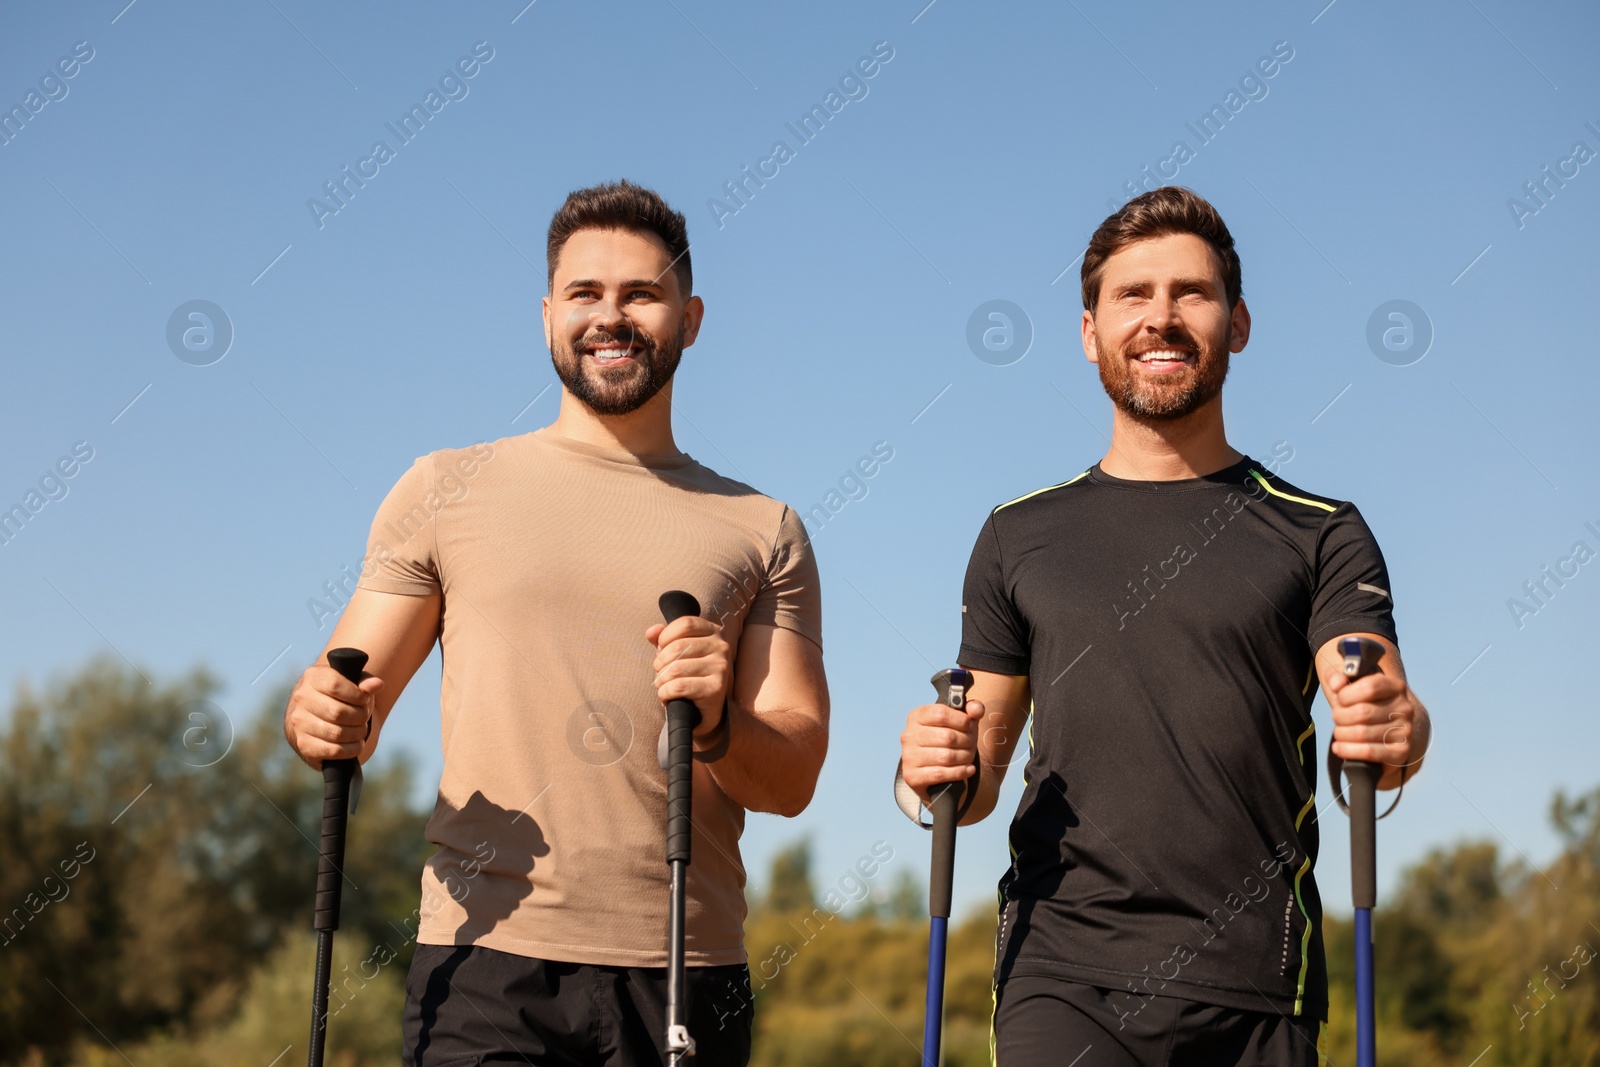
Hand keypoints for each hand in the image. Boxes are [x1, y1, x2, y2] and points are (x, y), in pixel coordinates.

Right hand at [284, 663, 381, 767]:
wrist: (324, 718)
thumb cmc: (344, 697)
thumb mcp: (356, 685)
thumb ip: (367, 682)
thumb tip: (377, 684)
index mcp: (314, 677)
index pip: (335, 685)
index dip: (357, 695)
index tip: (364, 700)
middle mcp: (302, 699)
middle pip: (337, 712)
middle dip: (359, 717)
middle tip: (364, 717)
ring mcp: (300, 723)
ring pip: (336, 733)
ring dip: (357, 734)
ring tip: (361, 730)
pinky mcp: (304, 745)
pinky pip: (333, 751)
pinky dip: (351, 749)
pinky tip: (356, 744)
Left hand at [646, 616, 731, 738]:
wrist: (706, 711)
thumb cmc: (691, 677)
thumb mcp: (678, 654)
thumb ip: (664, 639)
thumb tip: (651, 632)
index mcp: (714, 632)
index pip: (685, 623)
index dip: (666, 636)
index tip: (661, 650)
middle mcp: (721, 647)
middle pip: (677, 647)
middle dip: (660, 663)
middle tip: (661, 675)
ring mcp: (721, 667)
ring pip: (675, 669)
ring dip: (661, 681)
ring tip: (664, 687)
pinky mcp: (716, 688)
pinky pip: (679, 686)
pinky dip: (665, 693)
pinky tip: (667, 697)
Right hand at [899, 697, 985, 806]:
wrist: (930, 770)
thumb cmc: (946, 740)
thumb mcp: (959, 721)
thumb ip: (971, 710)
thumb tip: (977, 709)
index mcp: (917, 716)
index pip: (941, 714)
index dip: (962, 720)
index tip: (970, 726)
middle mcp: (909, 735)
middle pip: (947, 736)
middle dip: (967, 741)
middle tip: (972, 744)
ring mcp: (908, 756)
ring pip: (946, 756)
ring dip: (965, 757)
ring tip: (969, 756)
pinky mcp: (912, 776)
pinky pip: (941, 774)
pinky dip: (960, 772)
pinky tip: (968, 769)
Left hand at [1326, 665, 1426, 788]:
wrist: (1381, 730)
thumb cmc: (1361, 704)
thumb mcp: (1349, 684)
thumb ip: (1337, 676)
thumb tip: (1335, 684)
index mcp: (1395, 686)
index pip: (1369, 687)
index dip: (1346, 694)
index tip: (1339, 698)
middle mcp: (1404, 708)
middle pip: (1362, 712)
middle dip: (1340, 716)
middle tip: (1337, 717)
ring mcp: (1405, 731)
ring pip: (1362, 733)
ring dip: (1341, 733)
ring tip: (1339, 731)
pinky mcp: (1401, 752)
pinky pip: (1369, 752)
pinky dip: (1347, 750)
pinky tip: (1338, 746)